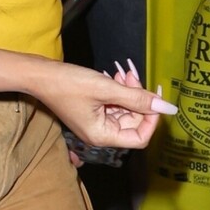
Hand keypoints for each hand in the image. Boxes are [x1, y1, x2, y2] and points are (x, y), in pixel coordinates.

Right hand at [34, 57, 174, 151]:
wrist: (40, 75)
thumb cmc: (68, 84)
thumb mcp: (107, 89)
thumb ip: (138, 98)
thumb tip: (168, 108)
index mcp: (103, 136)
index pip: (140, 137)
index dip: (152, 118)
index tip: (156, 97)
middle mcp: (101, 133)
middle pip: (134, 122)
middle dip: (139, 99)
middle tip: (133, 75)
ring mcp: (96, 122)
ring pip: (126, 111)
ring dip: (129, 91)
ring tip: (124, 72)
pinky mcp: (93, 111)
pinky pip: (115, 105)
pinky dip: (120, 91)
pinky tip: (117, 76)